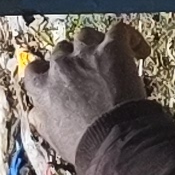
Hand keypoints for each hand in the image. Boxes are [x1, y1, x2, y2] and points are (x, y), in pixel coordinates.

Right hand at [24, 25, 147, 174]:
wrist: (113, 140)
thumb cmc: (83, 144)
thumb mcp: (52, 136)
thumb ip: (41, 119)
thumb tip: (36, 112)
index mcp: (42, 86)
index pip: (35, 68)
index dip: (46, 71)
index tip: (57, 79)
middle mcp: (61, 64)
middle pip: (62, 50)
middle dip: (73, 60)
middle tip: (88, 75)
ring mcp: (86, 53)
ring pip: (84, 35)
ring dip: (93, 44)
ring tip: (107, 59)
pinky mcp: (112, 48)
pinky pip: (119, 30)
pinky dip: (130, 38)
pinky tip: (139, 51)